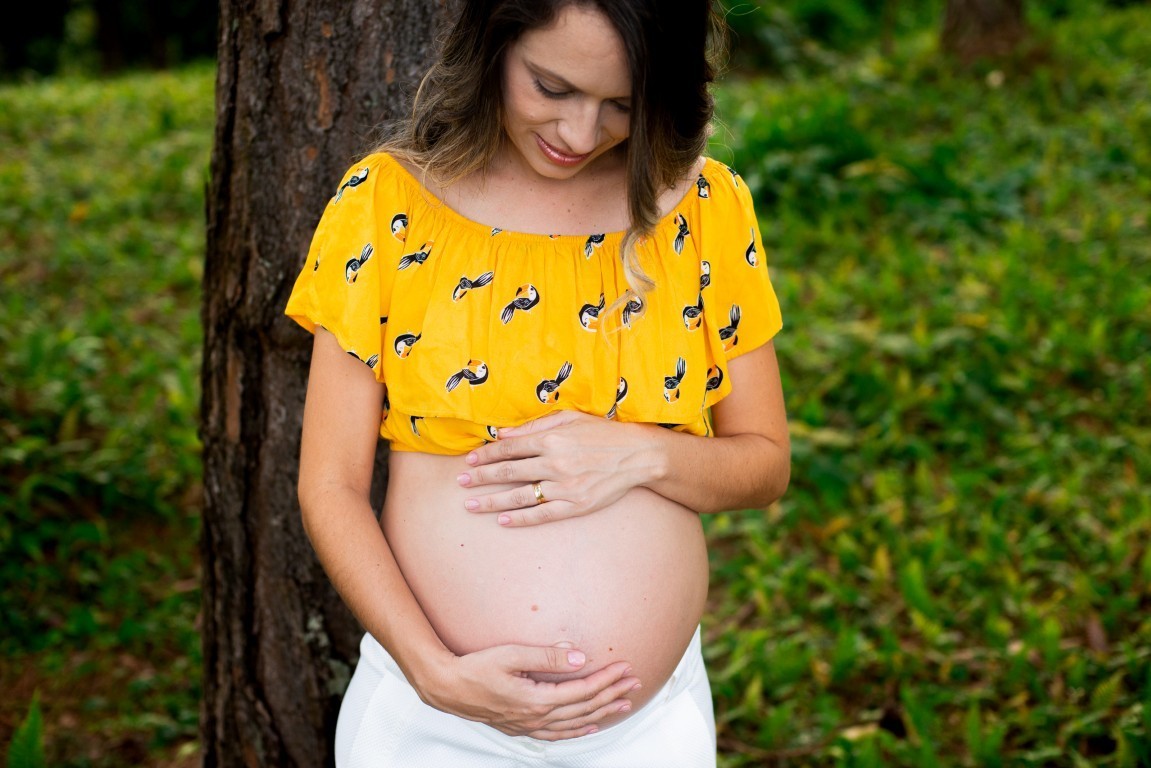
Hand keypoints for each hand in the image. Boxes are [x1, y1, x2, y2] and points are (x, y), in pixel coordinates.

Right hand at [422, 643, 640, 739]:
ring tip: (623, 704)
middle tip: (634, 682)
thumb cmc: (476, 667)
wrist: (448, 687)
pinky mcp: (522, 727)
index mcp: (536, 700)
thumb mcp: (511, 654)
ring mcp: (529, 726)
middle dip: (612, 694)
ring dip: (602, 713)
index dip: (606, 679)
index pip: (582, 691)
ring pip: (575, 723)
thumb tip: (578, 657)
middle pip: (584, 708)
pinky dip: (577, 731)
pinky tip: (590, 727)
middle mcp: (536, 718)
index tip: (624, 667)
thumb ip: (546, 656)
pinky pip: (558, 734)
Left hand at [457, 410, 659, 525]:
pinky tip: (503, 519)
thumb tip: (502, 433)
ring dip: (492, 500)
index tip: (470, 461)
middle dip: (481, 477)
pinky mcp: (576, 505)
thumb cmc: (602, 433)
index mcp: (552, 438)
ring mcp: (565, 486)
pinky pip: (542, 514)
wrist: (637, 455)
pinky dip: (521, 518)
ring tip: (471, 504)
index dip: (486, 455)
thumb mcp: (569, 418)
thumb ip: (534, 426)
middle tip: (461, 482)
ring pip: (520, 495)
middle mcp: (555, 462)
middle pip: (509, 471)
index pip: (510, 448)